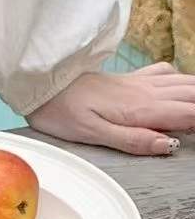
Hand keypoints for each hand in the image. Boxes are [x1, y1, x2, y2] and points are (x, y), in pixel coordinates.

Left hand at [28, 62, 194, 155]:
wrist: (39, 83)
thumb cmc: (60, 110)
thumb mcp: (93, 133)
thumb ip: (133, 140)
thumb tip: (169, 146)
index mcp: (139, 108)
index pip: (189, 113)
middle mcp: (143, 92)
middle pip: (191, 94)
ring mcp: (137, 82)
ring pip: (182, 81)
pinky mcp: (128, 79)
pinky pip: (164, 72)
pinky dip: (181, 79)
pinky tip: (180, 85)